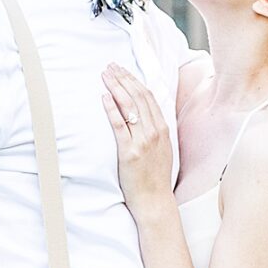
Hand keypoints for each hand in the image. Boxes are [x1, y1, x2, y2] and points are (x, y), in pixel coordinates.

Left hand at [101, 64, 172, 211]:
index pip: (148, 97)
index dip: (134, 80)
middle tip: (110, 66)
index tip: (123, 70)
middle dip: (123, 78)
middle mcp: (155, 131)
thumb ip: (155, 131)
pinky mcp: (129, 152)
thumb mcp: (163, 149)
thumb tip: (144, 115)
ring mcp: (143, 141)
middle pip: (138, 97)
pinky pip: (119, 126)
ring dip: (116, 88)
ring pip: (129, 106)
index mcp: (163, 129)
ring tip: (105, 76)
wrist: (155, 200)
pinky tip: (104, 98)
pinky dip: (111, 109)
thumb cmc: (155, 177)